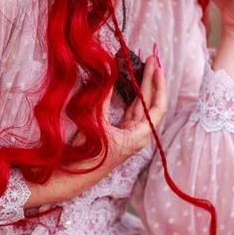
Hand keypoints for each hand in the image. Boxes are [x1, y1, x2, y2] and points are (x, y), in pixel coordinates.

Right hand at [72, 51, 167, 166]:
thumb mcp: (95, 122)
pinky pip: (131, 109)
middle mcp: (139, 134)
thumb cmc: (87, 154)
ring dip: (143, 85)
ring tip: (146, 65)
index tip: (157, 67)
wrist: (74, 176)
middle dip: (152, 79)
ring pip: (141, 105)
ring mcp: (131, 133)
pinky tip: (133, 81)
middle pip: (151, 103)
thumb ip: (104, 97)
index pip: (158, 107)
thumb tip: (109, 73)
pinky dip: (132, 94)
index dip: (159, 85)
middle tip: (153, 58)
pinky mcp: (121, 132)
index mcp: (139, 135)